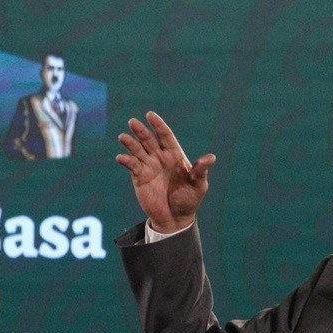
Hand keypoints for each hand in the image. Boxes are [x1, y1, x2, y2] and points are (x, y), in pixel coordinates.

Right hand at [116, 111, 214, 233]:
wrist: (175, 218)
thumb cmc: (189, 200)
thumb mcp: (198, 185)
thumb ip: (200, 171)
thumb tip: (211, 158)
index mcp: (174, 155)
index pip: (165, 136)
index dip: (158, 125)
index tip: (150, 115)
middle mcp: (160, 158)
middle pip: (149, 139)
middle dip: (141, 131)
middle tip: (133, 122)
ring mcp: (148, 167)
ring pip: (137, 150)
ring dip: (130, 143)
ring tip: (123, 137)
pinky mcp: (139, 177)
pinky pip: (131, 166)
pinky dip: (126, 160)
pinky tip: (122, 157)